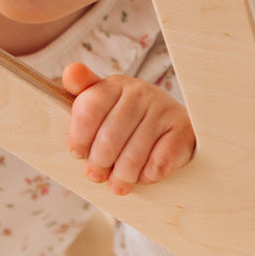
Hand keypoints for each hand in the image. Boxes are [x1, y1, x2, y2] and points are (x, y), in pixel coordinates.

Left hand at [62, 62, 194, 195]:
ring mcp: (163, 109)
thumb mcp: (102, 101)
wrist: (170, 123)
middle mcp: (140, 92)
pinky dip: (148, 176)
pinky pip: (159, 163)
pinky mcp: (183, 130)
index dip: (79, 138)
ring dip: (122, 176)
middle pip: (109, 138)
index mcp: (115, 84)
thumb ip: (82, 90)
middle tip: (97, 174)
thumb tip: (71, 71)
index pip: (88, 110)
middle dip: (99, 163)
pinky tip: (143, 176)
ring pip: (133, 155)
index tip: (79, 153)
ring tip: (118, 183)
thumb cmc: (126, 117)